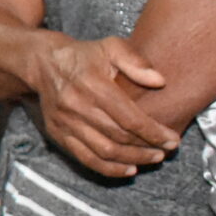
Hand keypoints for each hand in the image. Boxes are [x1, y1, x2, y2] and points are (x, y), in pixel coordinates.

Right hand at [29, 34, 179, 177]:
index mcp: (93, 85)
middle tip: (166, 150)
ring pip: (104, 151)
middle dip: (147, 148)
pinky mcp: (58, 133)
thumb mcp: (110, 47)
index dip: (154, 132)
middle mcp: (77, 107)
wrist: (43, 63)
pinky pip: (85, 158)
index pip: (129, 118)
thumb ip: (135, 61)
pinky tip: (128, 169)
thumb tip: (159, 81)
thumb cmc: (83, 56)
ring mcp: (65, 123)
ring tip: (152, 158)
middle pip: (118, 137)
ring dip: (132, 159)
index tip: (172, 140)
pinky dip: (109, 168)